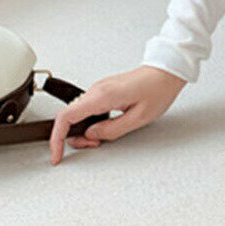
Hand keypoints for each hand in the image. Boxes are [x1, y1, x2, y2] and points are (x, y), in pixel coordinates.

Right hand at [49, 65, 186, 164]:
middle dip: (74, 137)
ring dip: (83, 130)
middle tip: (92, 146)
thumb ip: (112, 130)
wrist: (167, 71)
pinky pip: (88, 108)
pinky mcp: (105, 89)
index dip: (57, 138)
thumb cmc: (159, 89)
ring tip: (100, 138)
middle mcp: (98, 89)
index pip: (66, 117)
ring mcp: (101, 88)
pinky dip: (90, 121)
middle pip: (69, 116)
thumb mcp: (138, 118)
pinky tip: (102, 127)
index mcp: (103, 95)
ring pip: (78, 113)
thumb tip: (92, 136)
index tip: (57, 154)